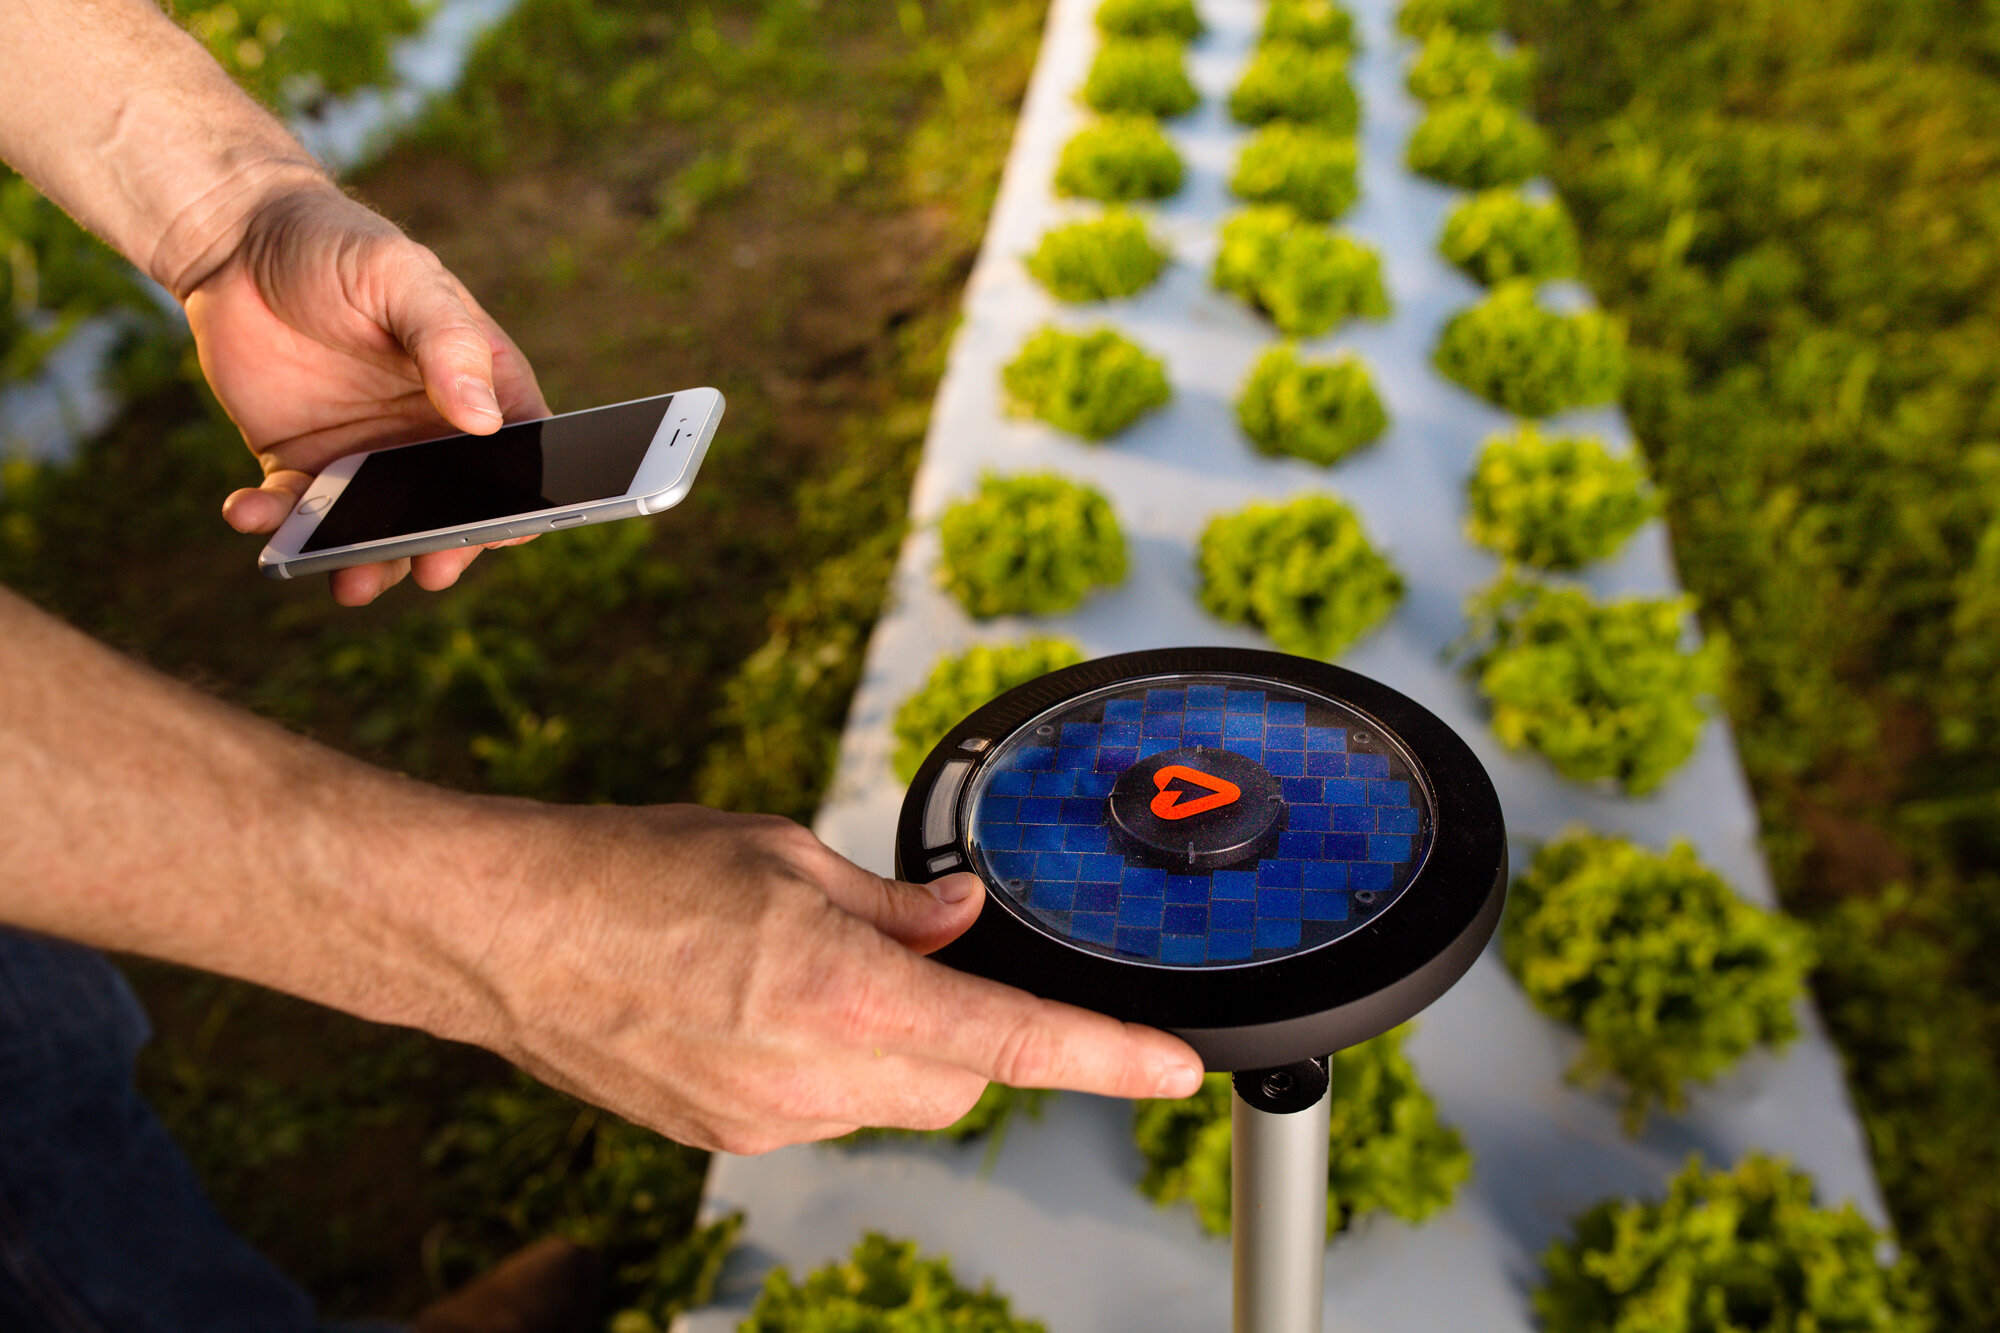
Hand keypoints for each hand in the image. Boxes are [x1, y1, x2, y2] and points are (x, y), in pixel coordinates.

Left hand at [182, 179, 549, 605]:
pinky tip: (250, 515)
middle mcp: (428, 435)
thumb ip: (447, 342)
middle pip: (451, 509)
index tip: (506, 532)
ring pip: (377, 528)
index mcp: (476, 390)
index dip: (520, 501)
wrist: (235, 240)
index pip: (516, 457)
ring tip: (345, 580)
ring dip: (365, 560)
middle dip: (444, 547)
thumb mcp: (402, 279)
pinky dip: (274, 524)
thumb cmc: (337, 245)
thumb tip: (484, 421)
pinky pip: (295, 512)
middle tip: (430, 569)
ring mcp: (366, 457)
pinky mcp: (302, 465)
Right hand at [457, 804, 1205, 1153]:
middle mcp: (812, 1081)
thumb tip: (958, 922)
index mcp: (842, 997)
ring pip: (893, 1100)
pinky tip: (764, 1003)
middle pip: (961, 1082)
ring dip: (894, 1043)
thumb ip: (891, 906)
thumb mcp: (781, 854)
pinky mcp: (727, 1138)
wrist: (500, 935)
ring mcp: (766, 1123)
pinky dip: (829, 1061)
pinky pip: (824, 1110)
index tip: (1169, 1068)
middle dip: (968, 1028)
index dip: (1105, 1060)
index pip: (1011, 1043)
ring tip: (808, 966)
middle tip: (919, 953)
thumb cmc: (625, 874)